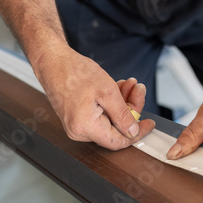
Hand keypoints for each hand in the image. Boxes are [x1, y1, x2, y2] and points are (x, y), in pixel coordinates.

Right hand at [33, 44, 154, 149]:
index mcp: (85, 127)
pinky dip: (112, 103)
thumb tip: (132, 132)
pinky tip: (117, 88)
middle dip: (131, 109)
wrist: (53, 61)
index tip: (149, 124)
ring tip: (129, 85)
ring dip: (123, 103)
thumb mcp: (107, 92)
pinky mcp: (78, 118)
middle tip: (138, 90)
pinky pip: (101, 115)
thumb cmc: (73, 72)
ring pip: (110, 120)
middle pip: (116, 129)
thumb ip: (123, 115)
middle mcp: (79, 131)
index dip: (137, 134)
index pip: (118, 142)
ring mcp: (77, 125)